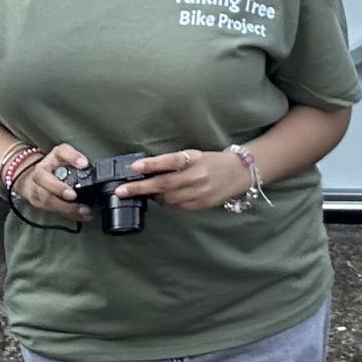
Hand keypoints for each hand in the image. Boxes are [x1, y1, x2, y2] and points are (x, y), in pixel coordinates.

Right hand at [19, 144, 91, 223]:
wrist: (31, 179)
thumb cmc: (52, 167)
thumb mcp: (64, 157)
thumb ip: (75, 158)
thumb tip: (86, 165)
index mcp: (52, 157)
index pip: (61, 152)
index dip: (72, 157)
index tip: (84, 164)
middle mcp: (40, 173)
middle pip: (44, 179)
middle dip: (59, 189)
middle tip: (73, 196)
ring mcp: (36, 189)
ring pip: (47, 199)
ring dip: (66, 207)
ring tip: (84, 210)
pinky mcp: (39, 203)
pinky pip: (53, 210)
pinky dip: (69, 214)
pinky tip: (82, 216)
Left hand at [115, 147, 253, 213]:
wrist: (239, 173)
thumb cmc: (212, 161)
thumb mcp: (194, 155)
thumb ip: (174, 163)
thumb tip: (146, 171)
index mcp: (195, 159)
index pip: (170, 161)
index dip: (152, 164)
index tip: (134, 167)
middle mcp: (197, 176)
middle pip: (164, 184)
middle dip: (140, 188)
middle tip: (121, 191)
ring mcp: (199, 193)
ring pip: (168, 199)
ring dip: (151, 197)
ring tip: (140, 192)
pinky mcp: (201, 205)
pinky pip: (176, 206)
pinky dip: (165, 203)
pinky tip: (160, 199)